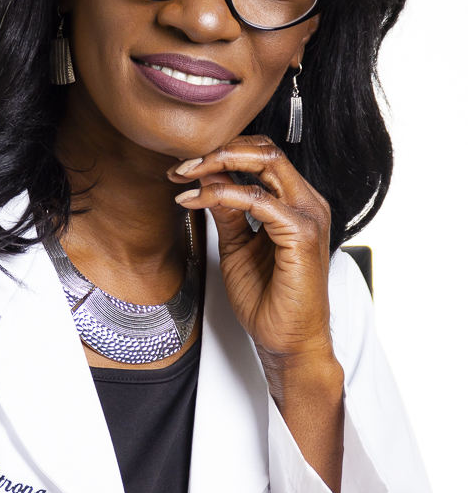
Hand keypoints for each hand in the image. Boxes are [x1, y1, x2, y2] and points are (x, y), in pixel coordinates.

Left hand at [168, 135, 343, 492]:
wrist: (287, 342)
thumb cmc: (269, 302)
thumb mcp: (237, 247)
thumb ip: (227, 213)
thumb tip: (206, 182)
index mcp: (296, 203)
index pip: (262, 156)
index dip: (222, 154)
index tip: (184, 167)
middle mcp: (308, 203)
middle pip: (266, 150)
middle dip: (218, 151)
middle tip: (182, 166)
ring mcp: (309, 216)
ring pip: (265, 163)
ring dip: (218, 165)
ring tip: (185, 177)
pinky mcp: (302, 235)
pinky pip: (258, 200)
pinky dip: (223, 194)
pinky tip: (197, 200)